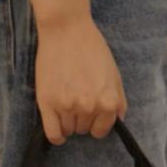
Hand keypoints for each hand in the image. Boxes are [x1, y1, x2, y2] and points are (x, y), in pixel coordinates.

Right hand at [34, 11, 127, 143]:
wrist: (66, 30)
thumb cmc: (92, 49)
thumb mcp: (114, 75)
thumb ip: (118, 100)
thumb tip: (117, 121)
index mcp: (108, 102)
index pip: (101, 130)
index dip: (96, 124)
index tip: (91, 116)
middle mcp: (89, 107)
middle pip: (84, 129)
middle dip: (82, 119)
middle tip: (77, 100)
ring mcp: (68, 106)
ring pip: (69, 130)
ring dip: (68, 122)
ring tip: (66, 103)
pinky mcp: (48, 103)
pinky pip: (53, 133)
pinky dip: (57, 136)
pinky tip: (59, 133)